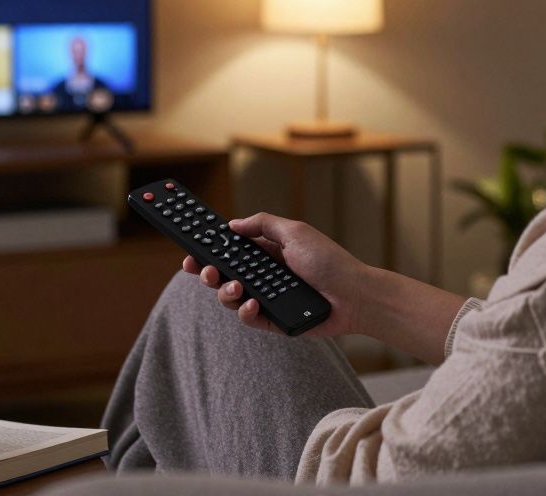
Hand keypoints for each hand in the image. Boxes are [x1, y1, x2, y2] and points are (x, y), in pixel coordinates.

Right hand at [181, 212, 368, 336]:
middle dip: (208, 273)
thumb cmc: (329, 261)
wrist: (355, 295)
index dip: (209, 252)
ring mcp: (268, 299)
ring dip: (226, 292)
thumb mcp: (295, 232)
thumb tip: (232, 224)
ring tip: (236, 287)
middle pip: (224, 276)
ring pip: (232, 298)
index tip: (191, 251)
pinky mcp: (274, 320)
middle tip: (205, 270)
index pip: (230, 252)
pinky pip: (249, 319)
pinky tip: (253, 304)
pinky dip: (246, 311)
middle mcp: (265, 276)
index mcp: (267, 253)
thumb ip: (263, 225)